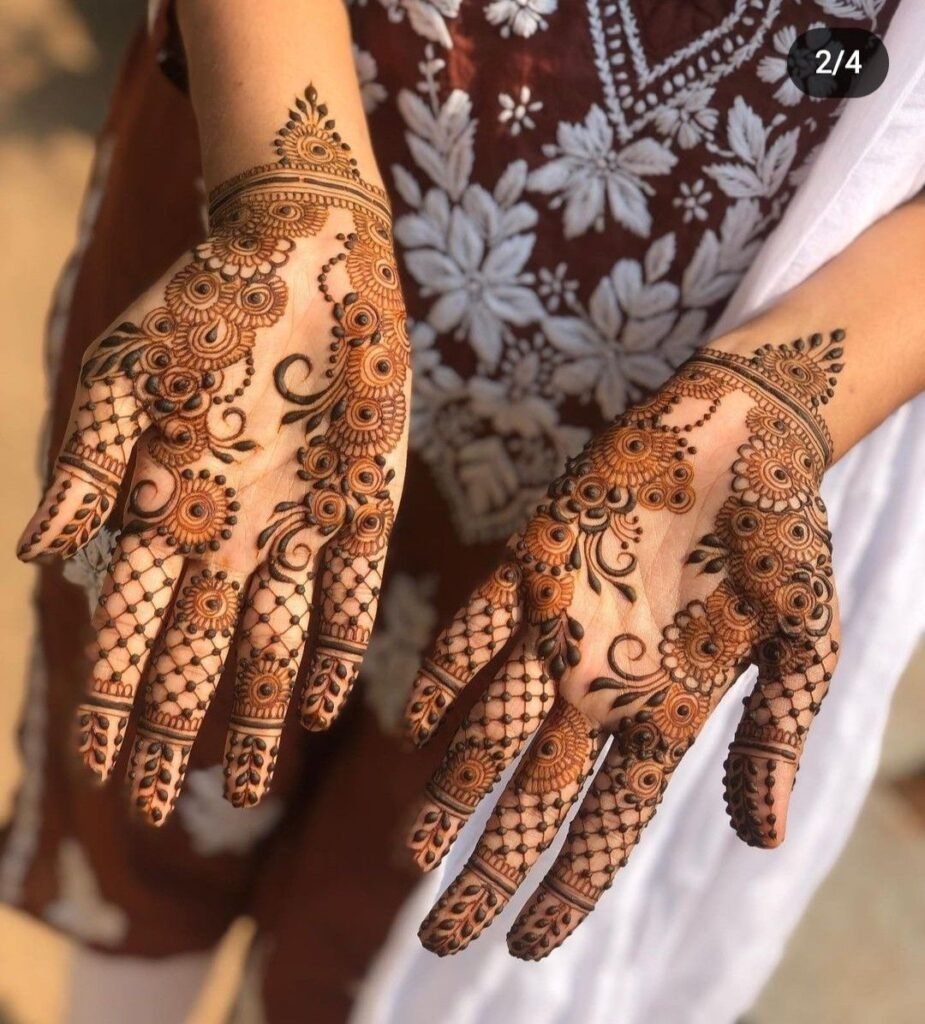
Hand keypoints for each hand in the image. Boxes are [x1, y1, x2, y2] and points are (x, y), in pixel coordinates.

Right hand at [17, 86, 409, 823]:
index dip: (111, 701)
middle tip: (161, 809)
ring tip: (252, 786)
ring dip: (260, 715)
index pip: (126, 629)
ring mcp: (299, 531)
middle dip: (176, 733)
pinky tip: (325, 706)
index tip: (99, 771)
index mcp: (163, 510)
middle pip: (195, 657)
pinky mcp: (364, 513)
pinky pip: (352, 600)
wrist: (305, 260)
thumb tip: (37, 556)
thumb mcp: (125, 375)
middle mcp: (228, 537)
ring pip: (275, 647)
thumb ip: (86, 464)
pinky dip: (337, 651)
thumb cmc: (202, 309)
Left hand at [404, 331, 843, 957]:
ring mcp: (562, 626)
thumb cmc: (784, 535)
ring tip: (408, 857)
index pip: (608, 822)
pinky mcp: (532, 562)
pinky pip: (476, 629)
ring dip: (451, 789)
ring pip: (493, 726)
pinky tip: (415, 725)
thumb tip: (762, 839)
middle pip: (535, 793)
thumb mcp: (803, 642)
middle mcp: (602, 682)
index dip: (568, 886)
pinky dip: (446, 675)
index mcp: (667, 709)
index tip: (525, 948)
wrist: (744, 431)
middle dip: (490, 865)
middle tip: (439, 934)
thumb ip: (774, 734)